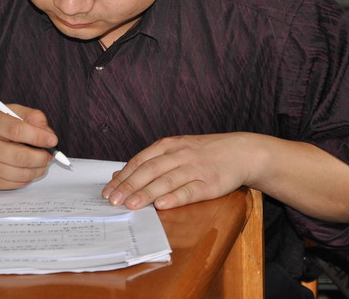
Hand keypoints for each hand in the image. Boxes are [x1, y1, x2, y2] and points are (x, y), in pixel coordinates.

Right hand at [0, 104, 57, 189]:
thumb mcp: (4, 110)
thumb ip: (29, 116)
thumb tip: (47, 133)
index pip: (17, 130)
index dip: (39, 137)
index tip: (52, 140)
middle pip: (20, 156)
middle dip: (41, 157)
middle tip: (49, 155)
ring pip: (19, 173)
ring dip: (37, 170)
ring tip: (42, 163)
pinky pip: (12, 183)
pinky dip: (26, 178)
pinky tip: (28, 171)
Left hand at [101, 133, 254, 210]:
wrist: (241, 152)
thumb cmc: (204, 153)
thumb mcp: (176, 149)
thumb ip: (150, 160)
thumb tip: (120, 173)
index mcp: (169, 144)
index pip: (140, 160)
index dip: (123, 176)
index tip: (108, 191)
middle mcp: (180, 154)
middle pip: (149, 170)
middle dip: (129, 186)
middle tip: (113, 200)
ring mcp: (195, 168)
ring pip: (166, 180)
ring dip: (147, 193)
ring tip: (131, 205)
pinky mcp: (209, 183)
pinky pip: (189, 191)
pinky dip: (174, 198)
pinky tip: (161, 205)